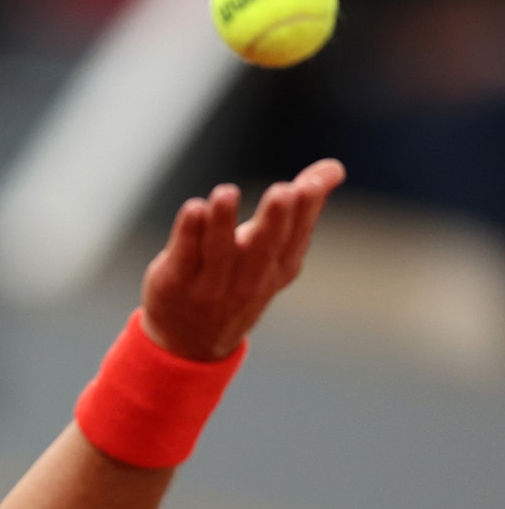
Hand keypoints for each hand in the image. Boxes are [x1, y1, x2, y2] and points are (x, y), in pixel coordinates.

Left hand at [140, 159, 345, 360]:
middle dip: (273, 221)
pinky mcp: (174, 282)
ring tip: (226, 192)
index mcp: (278, 269)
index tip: (308, 185)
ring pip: (218, 252)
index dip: (303, 212)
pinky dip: (187, 233)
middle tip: (282, 192)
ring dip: (223, 222)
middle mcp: (247, 280)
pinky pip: (183, 256)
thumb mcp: (276, 252)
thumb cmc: (240, 280)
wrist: (191, 341)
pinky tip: (194, 209)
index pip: (294, 238)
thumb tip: (334, 168)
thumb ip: (302, 209)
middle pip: (262, 249)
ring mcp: (209, 285)